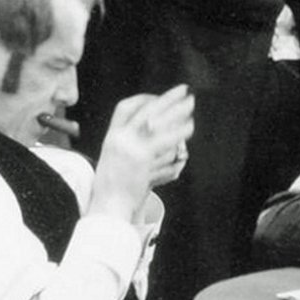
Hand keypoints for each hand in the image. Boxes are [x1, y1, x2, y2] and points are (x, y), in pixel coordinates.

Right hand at [89, 85, 194, 221]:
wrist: (108, 206)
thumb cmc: (116, 182)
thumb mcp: (115, 155)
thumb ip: (133, 139)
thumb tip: (162, 123)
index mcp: (112, 136)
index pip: (125, 107)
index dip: (144, 98)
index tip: (160, 96)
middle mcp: (120, 140)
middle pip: (147, 112)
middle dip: (168, 100)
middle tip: (186, 93)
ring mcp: (132, 151)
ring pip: (160, 128)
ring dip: (178, 120)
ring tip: (191, 115)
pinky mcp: (143, 164)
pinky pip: (166, 148)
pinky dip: (178, 141)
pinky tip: (187, 136)